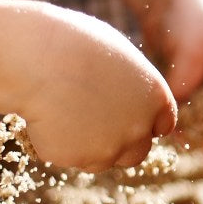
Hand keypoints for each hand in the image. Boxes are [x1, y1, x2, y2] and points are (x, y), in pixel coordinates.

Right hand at [23, 9, 176, 170]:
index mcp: (156, 100)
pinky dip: (58, 143)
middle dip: (119, 143)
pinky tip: (47, 117)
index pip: (162, 125)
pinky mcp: (76, 158)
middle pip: (136, 152)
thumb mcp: (118, 56)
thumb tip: (124, 94)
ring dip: (88, 146)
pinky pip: (68, 156)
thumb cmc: (75, 44)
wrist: (40, 59)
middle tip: (93, 124)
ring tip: (64, 112)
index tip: (125, 116)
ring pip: (100, 159)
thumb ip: (130, 83)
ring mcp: (108, 149)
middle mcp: (139, 130)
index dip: (142, 122)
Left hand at [138, 0, 202, 137]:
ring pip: (191, 110)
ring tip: (158, 126)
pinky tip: (151, 110)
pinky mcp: (179, 74)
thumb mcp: (190, 53)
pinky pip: (176, 98)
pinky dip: (168, 105)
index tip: (192, 143)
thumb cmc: (189, 16)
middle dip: (194, 130)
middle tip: (170, 139)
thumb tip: (172, 112)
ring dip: (179, 119)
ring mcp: (199, 76)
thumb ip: (185, 85)